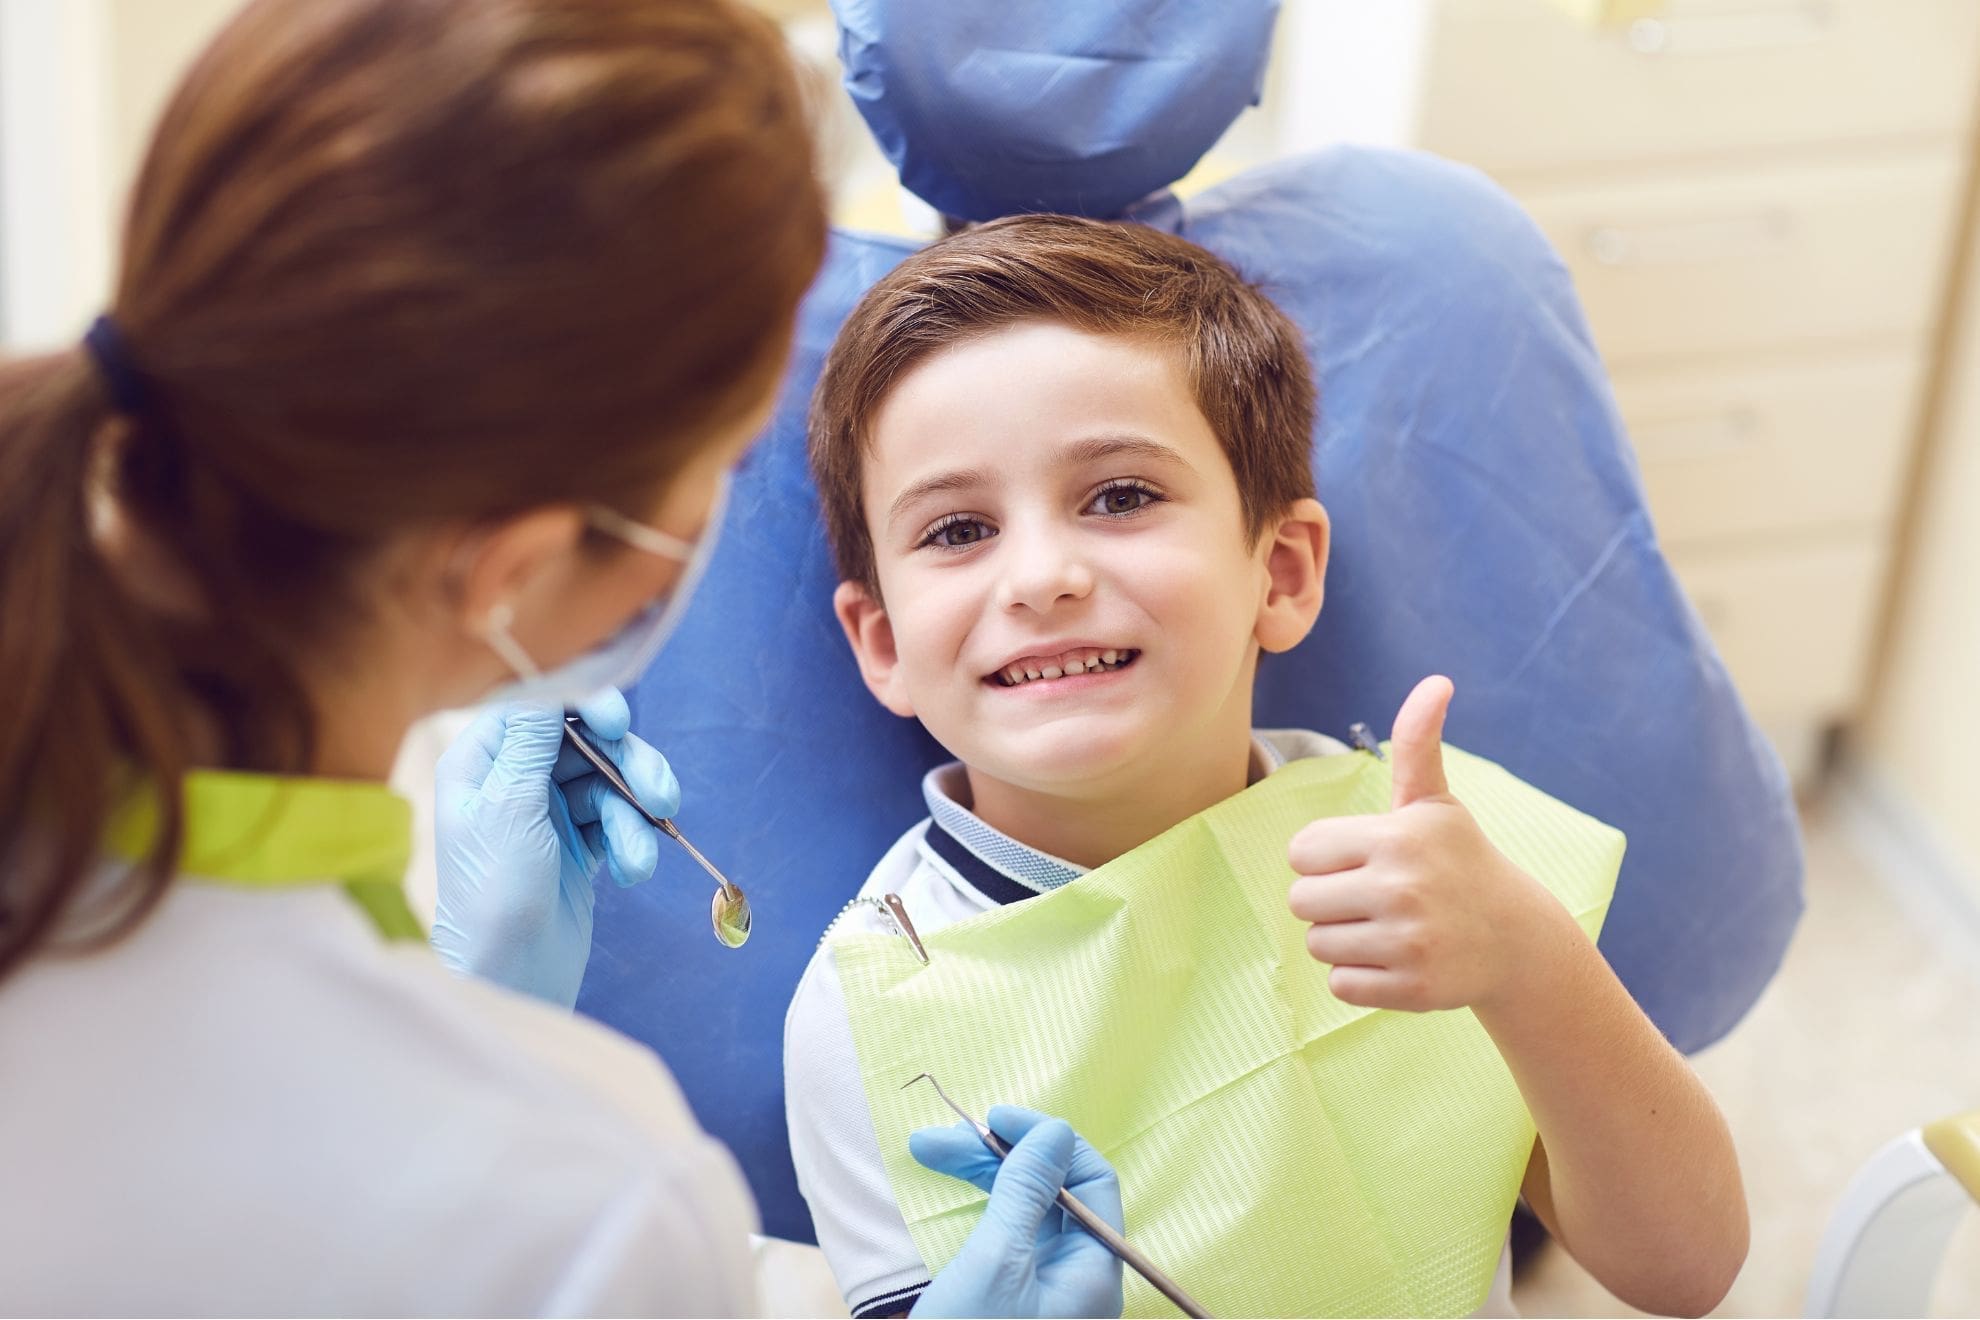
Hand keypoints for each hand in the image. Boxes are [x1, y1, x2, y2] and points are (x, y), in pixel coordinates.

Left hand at [430, 686, 679, 1007]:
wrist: (509, 975)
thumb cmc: (494, 892)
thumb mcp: (509, 807)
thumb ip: (532, 742)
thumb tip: (549, 688)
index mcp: (482, 763)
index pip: (537, 708)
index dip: (581, 705)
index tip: (618, 721)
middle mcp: (514, 780)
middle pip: (584, 742)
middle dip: (626, 766)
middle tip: (661, 792)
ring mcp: (549, 813)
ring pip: (610, 782)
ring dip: (635, 814)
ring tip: (643, 857)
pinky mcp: (579, 845)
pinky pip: (618, 821)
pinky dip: (632, 842)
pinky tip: (633, 873)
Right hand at [909, 1107, 1124, 1318]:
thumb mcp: (995, 1262)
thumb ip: (1027, 1193)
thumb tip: (1056, 1131)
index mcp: (1094, 1272)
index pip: (1092, 1181)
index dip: (1046, 1140)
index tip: (994, 1118)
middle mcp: (1079, 1276)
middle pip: (1054, 1190)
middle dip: (999, 1155)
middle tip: (944, 1136)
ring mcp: (1048, 1285)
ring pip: (1025, 1207)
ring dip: (981, 1172)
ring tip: (927, 1147)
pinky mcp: (1016, 1293)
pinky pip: (1008, 1231)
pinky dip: (980, 1203)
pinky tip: (950, 1180)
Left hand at [1287, 675, 1568, 1012]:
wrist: (1515, 939)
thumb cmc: (1459, 861)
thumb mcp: (1435, 802)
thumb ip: (1417, 742)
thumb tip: (1436, 681)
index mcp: (1396, 837)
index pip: (1301, 852)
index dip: (1325, 859)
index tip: (1363, 861)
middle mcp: (1401, 888)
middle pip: (1301, 901)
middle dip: (1329, 901)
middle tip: (1374, 898)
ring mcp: (1407, 941)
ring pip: (1318, 944)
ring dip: (1344, 940)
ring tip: (1388, 928)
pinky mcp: (1410, 988)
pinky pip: (1340, 984)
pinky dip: (1360, 978)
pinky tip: (1398, 960)